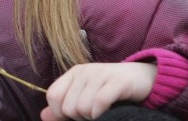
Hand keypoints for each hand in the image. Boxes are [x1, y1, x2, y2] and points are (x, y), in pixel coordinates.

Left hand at [41, 62, 155, 120]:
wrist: (144, 78)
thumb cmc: (111, 90)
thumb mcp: (85, 94)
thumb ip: (64, 104)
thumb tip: (43, 116)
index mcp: (73, 74)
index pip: (53, 96)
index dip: (60, 113)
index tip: (74, 117)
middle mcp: (83, 72)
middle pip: (68, 107)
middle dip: (79, 118)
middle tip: (93, 114)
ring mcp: (100, 75)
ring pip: (82, 108)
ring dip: (92, 117)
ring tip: (102, 113)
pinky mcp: (117, 82)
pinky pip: (99, 102)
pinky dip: (100, 113)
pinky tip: (107, 113)